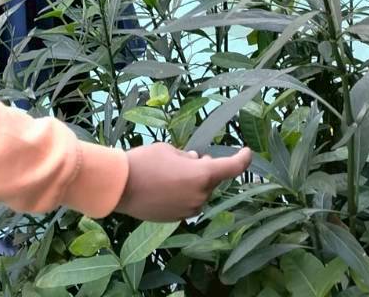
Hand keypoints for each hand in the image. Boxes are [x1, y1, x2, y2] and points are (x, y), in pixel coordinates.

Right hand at [117, 144, 250, 220]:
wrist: (120, 187)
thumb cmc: (145, 161)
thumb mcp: (168, 150)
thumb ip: (187, 157)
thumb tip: (195, 161)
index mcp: (202, 175)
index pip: (232, 167)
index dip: (243, 159)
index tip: (247, 152)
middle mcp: (200, 195)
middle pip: (211, 180)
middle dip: (203, 170)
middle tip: (187, 159)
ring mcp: (189, 209)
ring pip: (198, 192)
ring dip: (191, 183)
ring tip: (168, 173)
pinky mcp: (177, 218)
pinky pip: (186, 203)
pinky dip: (181, 194)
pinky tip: (162, 187)